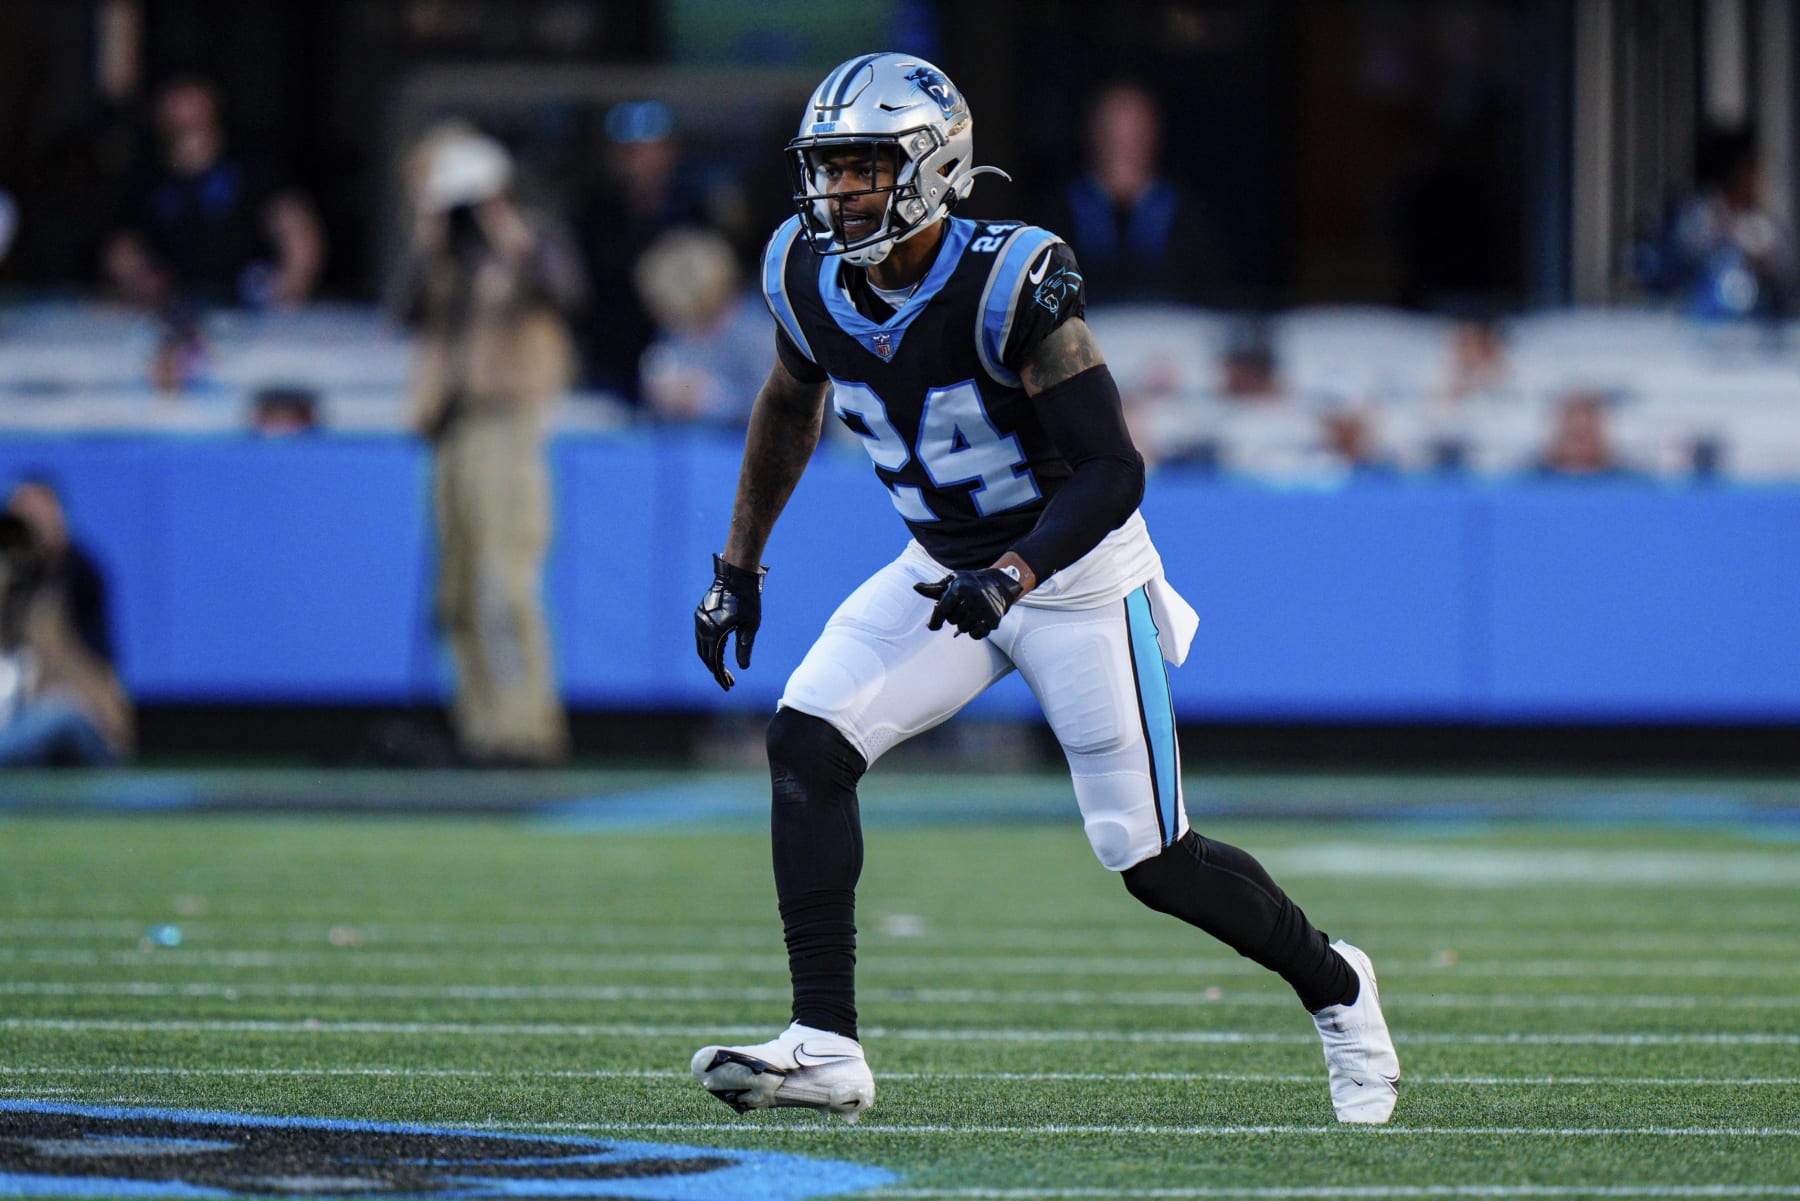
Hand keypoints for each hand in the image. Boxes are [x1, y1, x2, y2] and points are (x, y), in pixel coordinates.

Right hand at [695, 554, 765, 689]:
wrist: (736, 575)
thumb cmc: (747, 599)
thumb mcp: (750, 626)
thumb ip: (744, 647)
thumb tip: (743, 668)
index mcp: (713, 633)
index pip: (714, 662)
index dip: (721, 675)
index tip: (728, 686)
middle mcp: (702, 628)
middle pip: (705, 657)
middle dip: (716, 671)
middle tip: (728, 682)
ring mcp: (699, 620)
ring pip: (702, 647)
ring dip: (711, 660)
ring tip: (724, 670)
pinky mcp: (700, 614)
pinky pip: (701, 636)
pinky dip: (709, 648)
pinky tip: (719, 652)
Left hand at [913, 567, 1022, 639]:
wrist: (998, 583)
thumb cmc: (969, 583)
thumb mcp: (952, 581)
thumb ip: (934, 589)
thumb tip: (915, 587)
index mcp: (959, 587)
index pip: (941, 610)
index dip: (934, 621)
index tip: (932, 627)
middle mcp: (972, 596)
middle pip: (952, 620)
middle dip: (954, 617)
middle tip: (961, 609)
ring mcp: (984, 607)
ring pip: (963, 628)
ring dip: (964, 624)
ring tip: (970, 614)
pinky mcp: (994, 618)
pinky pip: (977, 635)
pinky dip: (974, 633)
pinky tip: (977, 623)